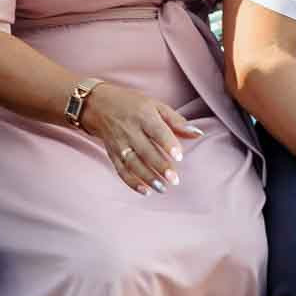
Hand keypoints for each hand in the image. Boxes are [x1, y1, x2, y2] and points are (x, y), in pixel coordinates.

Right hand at [75, 80, 204, 194]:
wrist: (97, 104)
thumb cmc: (132, 104)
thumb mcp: (155, 105)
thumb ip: (176, 121)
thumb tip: (198, 133)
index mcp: (143, 115)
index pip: (156, 130)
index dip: (168, 143)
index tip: (179, 157)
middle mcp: (130, 129)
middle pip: (145, 150)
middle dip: (159, 166)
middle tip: (175, 180)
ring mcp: (119, 143)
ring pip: (133, 163)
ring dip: (147, 177)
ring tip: (163, 188)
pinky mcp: (112, 153)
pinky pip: (120, 170)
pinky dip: (132, 182)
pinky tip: (145, 191)